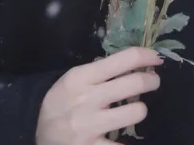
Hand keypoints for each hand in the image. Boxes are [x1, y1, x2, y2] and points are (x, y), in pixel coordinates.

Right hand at [36, 46, 161, 144]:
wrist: (37, 131)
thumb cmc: (61, 100)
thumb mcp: (74, 78)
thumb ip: (100, 71)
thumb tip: (135, 62)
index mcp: (82, 76)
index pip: (124, 59)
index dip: (146, 56)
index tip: (156, 59)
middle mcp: (88, 98)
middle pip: (134, 83)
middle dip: (151, 80)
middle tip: (153, 81)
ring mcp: (90, 126)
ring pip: (135, 111)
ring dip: (140, 109)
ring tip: (135, 109)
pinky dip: (128, 141)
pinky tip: (124, 135)